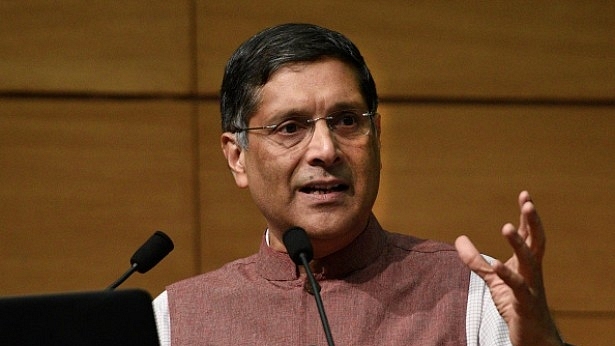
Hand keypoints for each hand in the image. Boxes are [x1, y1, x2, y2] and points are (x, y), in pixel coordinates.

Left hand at [455, 191, 562, 345]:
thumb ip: (476, 260)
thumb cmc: (517, 304)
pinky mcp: (525, 303)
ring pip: (530, 261)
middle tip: (527, 204)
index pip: (531, 234)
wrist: (534, 337)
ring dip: (519, 244)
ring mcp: (531, 287)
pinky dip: (507, 274)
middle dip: (533, 222)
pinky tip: (496, 264)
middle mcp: (533, 271)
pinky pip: (517, 286)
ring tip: (507, 227)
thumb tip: (459, 239)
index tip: (525, 195)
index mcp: (528, 264)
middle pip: (537, 242)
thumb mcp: (493, 279)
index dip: (528, 216)